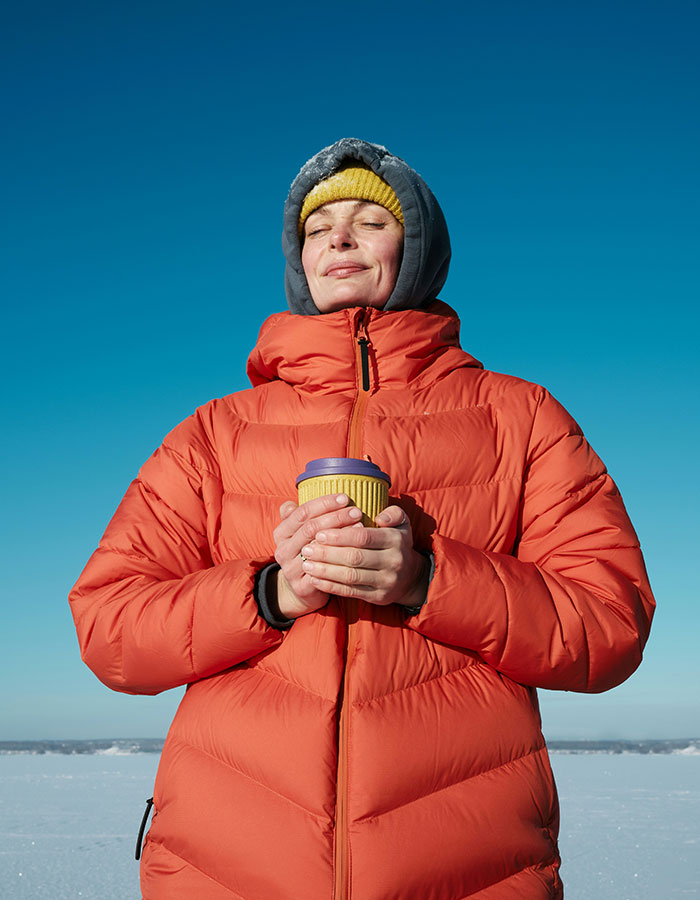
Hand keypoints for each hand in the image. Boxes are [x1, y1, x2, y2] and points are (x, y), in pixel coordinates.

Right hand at [272, 494, 364, 618]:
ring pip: (318, 548)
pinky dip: (341, 558)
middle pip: (310, 528)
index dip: (324, 503)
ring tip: (360, 525)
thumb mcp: (300, 532)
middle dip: (335, 517)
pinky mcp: (302, 586)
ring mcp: (290, 569)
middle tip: (356, 510)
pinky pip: (324, 570)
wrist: (303, 590)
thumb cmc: (309, 552)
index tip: (345, 497)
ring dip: (341, 535)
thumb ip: (301, 516)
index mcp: (281, 533)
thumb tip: (297, 497)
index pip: (302, 513)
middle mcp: (282, 550)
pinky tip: (356, 550)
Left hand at [297, 505, 428, 607]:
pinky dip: (331, 586)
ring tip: (306, 564)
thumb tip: (379, 517)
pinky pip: (351, 592)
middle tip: (307, 549)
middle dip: (328, 553)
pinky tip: (315, 579)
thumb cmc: (397, 543)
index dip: (340, 536)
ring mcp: (386, 581)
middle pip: (355, 557)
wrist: (410, 576)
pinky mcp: (379, 597)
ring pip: (351, 576)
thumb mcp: (402, 523)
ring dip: (326, 571)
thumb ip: (393, 513)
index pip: (363, 537)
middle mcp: (393, 561)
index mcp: (396, 540)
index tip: (319, 533)